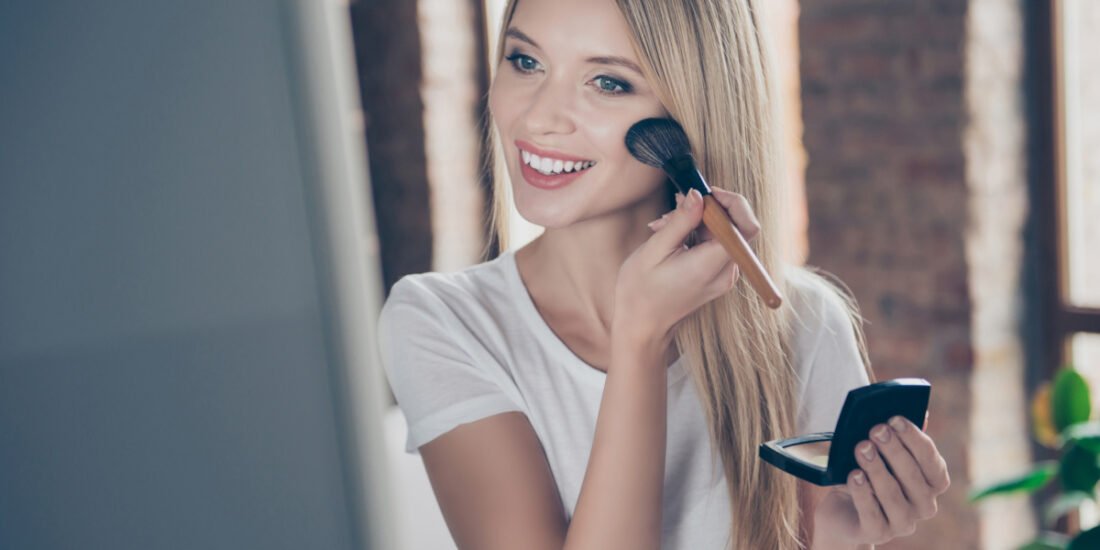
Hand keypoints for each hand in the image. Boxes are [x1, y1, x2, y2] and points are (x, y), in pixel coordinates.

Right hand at [613, 187, 759, 345]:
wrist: (642, 326)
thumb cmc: (641, 292)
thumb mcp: (654, 250)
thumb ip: (681, 221)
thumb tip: (699, 195)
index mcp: (711, 265)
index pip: (745, 226)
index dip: (732, 203)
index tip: (705, 194)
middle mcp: (726, 272)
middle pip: (734, 226)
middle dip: (706, 209)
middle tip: (674, 208)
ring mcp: (724, 276)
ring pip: (723, 233)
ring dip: (697, 222)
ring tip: (664, 226)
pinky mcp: (717, 276)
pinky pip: (715, 245)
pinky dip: (697, 234)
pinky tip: (672, 237)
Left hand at [812, 416, 950, 547]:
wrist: (843, 512)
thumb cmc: (868, 475)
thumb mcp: (881, 454)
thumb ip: (899, 436)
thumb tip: (922, 412)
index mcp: (931, 483)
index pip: (932, 462)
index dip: (915, 439)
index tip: (895, 419)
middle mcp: (924, 506)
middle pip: (913, 477)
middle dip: (895, 450)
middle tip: (876, 429)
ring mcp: (902, 523)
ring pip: (893, 495)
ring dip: (877, 469)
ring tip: (861, 448)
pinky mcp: (877, 533)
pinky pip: (872, 514)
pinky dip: (863, 493)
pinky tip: (854, 475)